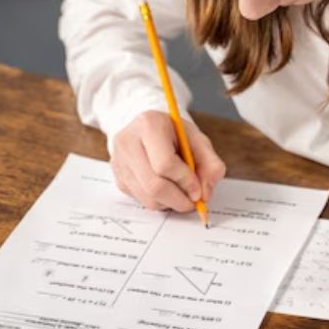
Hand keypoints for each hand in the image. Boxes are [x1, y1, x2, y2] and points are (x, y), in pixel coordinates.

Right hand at [109, 111, 225, 211]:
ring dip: (170, 203)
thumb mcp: (197, 140)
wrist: (148, 128)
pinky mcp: (118, 177)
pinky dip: (160, 201)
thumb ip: (210, 164)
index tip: (198, 190)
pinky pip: (141, 200)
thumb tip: (205, 194)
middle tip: (193, 202)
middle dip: (178, 199)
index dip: (185, 181)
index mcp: (149, 125)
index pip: (165, 164)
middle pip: (154, 185)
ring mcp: (119, 161)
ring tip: (182, 193)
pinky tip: (168, 189)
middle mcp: (128, 142)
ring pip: (147, 197)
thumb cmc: (174, 134)